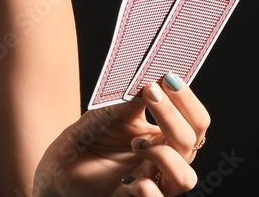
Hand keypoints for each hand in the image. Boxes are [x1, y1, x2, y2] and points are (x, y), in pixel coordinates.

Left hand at [34, 74, 208, 196]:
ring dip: (163, 156)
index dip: (187, 100)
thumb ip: (135, 97)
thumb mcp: (112, 111)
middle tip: (150, 92)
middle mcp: (166, 160)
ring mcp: (154, 183)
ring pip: (186, 177)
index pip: (196, 120)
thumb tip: (155, 73)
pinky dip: (147, 189)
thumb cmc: (91, 137)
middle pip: (193, 141)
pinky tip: (129, 180)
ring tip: (136, 144)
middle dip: (173, 114)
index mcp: (166, 135)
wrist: (62, 165)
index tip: (169, 77)